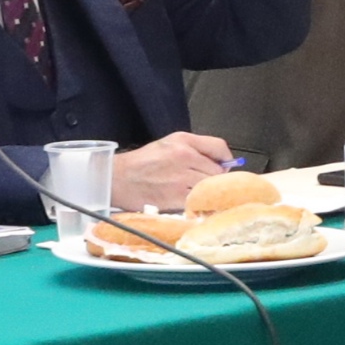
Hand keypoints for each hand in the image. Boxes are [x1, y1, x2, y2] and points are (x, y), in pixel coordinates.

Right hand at [110, 133, 233, 209]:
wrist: (118, 179)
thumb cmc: (143, 162)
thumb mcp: (169, 144)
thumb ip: (195, 148)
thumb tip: (222, 163)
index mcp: (183, 141)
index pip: (219, 147)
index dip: (226, 159)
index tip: (224, 167)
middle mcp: (185, 156)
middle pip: (218, 170)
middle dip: (215, 179)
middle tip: (205, 184)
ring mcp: (182, 178)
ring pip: (210, 187)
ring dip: (208, 193)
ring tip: (197, 194)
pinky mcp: (176, 197)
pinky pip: (198, 201)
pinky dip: (198, 204)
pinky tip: (190, 203)